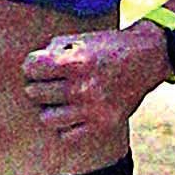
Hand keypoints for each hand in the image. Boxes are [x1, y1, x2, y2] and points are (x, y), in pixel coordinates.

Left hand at [21, 25, 168, 148]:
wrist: (145, 59)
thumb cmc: (106, 47)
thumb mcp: (78, 39)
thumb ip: (51, 52)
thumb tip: (30, 69)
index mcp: (77, 62)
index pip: (31, 68)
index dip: (32, 65)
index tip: (39, 65)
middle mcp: (84, 88)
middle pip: (35, 94)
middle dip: (38, 85)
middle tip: (50, 81)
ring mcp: (93, 109)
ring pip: (47, 118)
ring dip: (49, 108)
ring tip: (59, 99)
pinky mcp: (103, 124)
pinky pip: (67, 135)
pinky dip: (66, 125)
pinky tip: (73, 112)